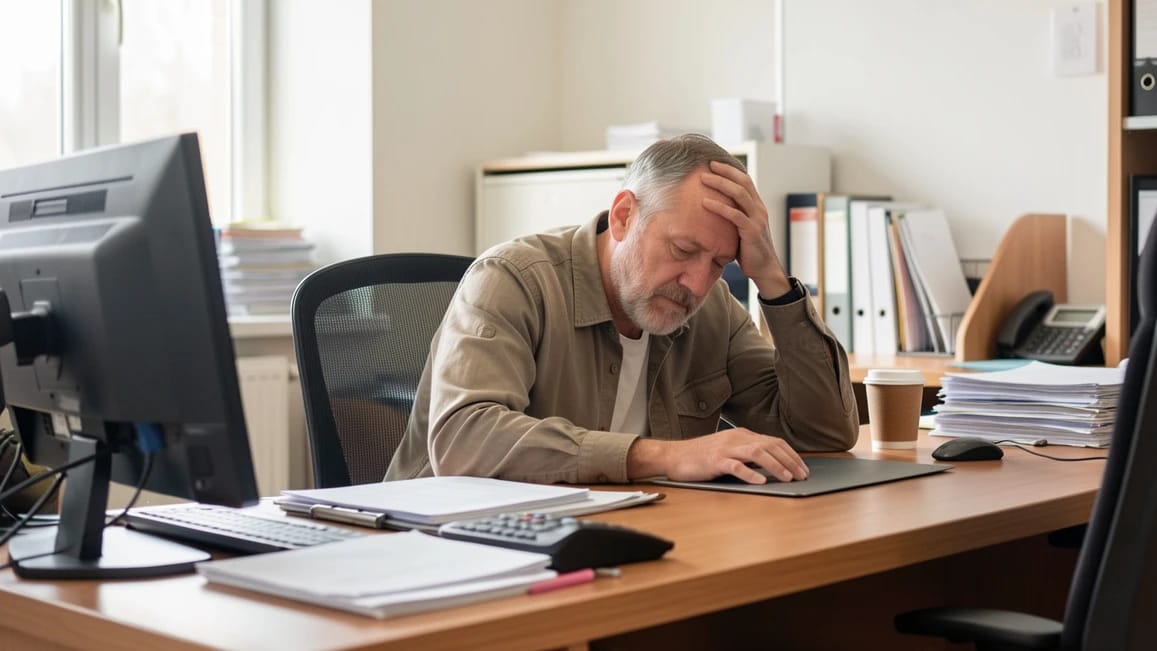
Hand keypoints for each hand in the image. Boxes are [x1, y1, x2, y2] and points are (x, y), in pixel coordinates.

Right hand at [628, 428, 808, 483]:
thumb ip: (748, 454)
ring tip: (788, 478)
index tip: (803, 468)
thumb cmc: (701, 457)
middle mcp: (736, 438)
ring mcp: (725, 448)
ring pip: (758, 453)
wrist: (673, 456)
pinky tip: (761, 481)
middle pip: (770, 446)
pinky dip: (750, 474)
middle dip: (790, 461)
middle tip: (802, 475)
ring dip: (776, 465)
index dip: (791, 455)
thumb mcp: (728, 450)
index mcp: (742, 435)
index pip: (774, 441)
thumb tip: (772, 466)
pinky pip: (736, 466)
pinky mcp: (714, 461)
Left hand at [700, 161, 790, 297]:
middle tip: (707, 165)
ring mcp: (757, 219)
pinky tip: (705, 202)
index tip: (713, 164)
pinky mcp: (752, 231)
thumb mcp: (741, 228)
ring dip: (720, 184)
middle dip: (725, 171)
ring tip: (704, 179)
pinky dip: (719, 207)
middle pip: (742, 182)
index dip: (730, 170)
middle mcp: (759, 209)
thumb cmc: (748, 250)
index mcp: (757, 206)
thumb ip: (732, 216)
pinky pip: (735, 215)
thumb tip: (711, 208)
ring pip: (739, 194)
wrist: (764, 269)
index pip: (745, 181)